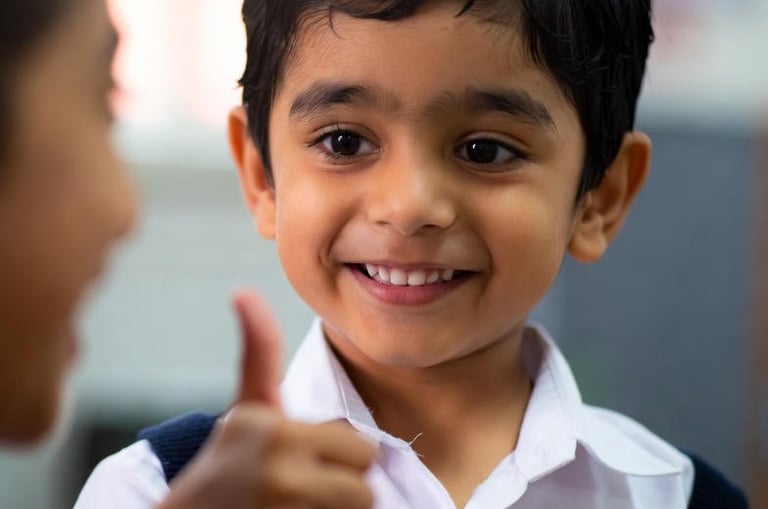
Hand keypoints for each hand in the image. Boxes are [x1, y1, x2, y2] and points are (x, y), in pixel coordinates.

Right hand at [155, 290, 375, 508]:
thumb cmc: (231, 459)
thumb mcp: (249, 405)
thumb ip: (258, 350)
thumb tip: (244, 291)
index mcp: (277, 432)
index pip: (363, 450)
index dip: (342, 456)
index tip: (306, 458)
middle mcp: (280, 474)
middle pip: (365, 489)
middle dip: (343, 487)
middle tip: (305, 486)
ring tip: (297, 505)